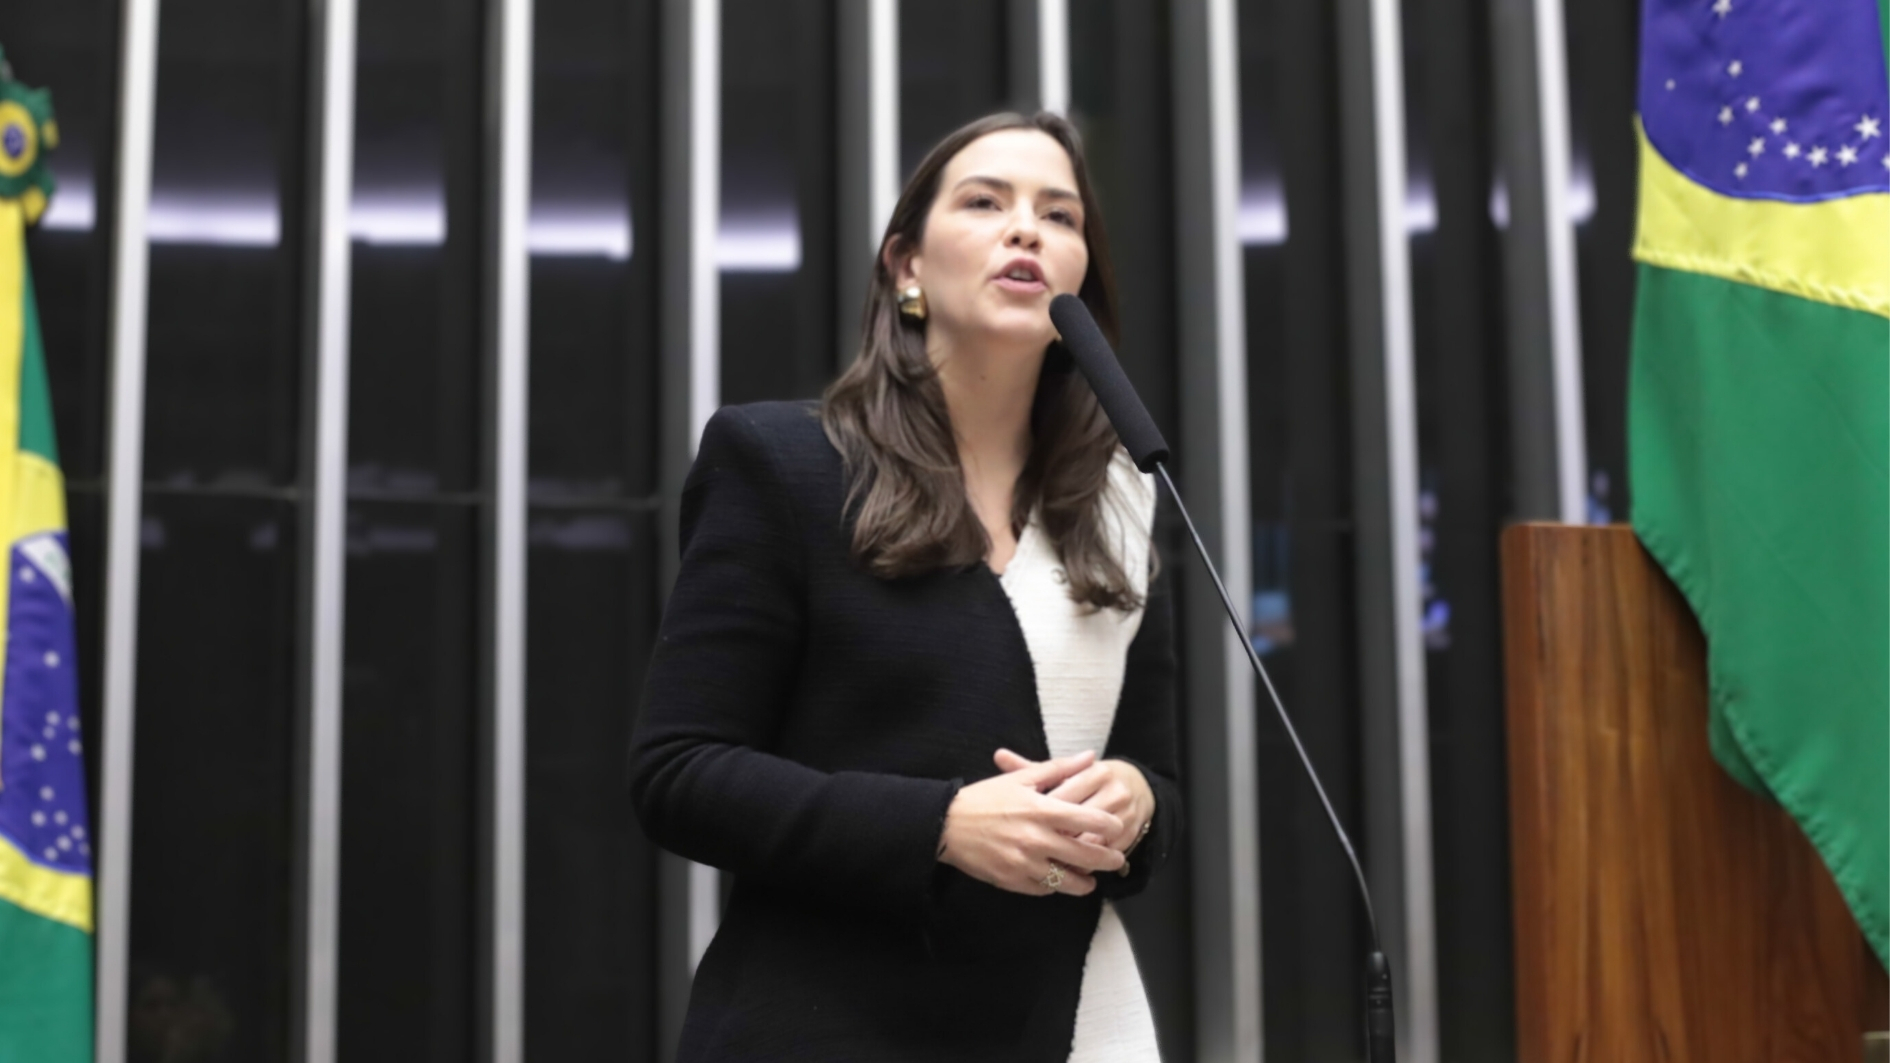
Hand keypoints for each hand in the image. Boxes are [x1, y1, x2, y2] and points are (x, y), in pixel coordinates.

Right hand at [938, 749, 1126, 896]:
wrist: (946, 825)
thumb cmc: (984, 798)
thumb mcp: (1020, 779)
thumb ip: (1059, 768)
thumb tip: (1089, 757)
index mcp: (1041, 811)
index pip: (1088, 820)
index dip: (1109, 826)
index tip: (1117, 828)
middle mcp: (1036, 840)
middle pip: (1085, 856)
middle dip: (1107, 860)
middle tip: (1116, 861)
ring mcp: (1024, 864)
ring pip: (1067, 881)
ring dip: (1084, 882)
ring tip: (1090, 880)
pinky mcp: (1012, 881)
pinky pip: (1044, 889)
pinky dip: (1055, 887)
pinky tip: (1060, 881)